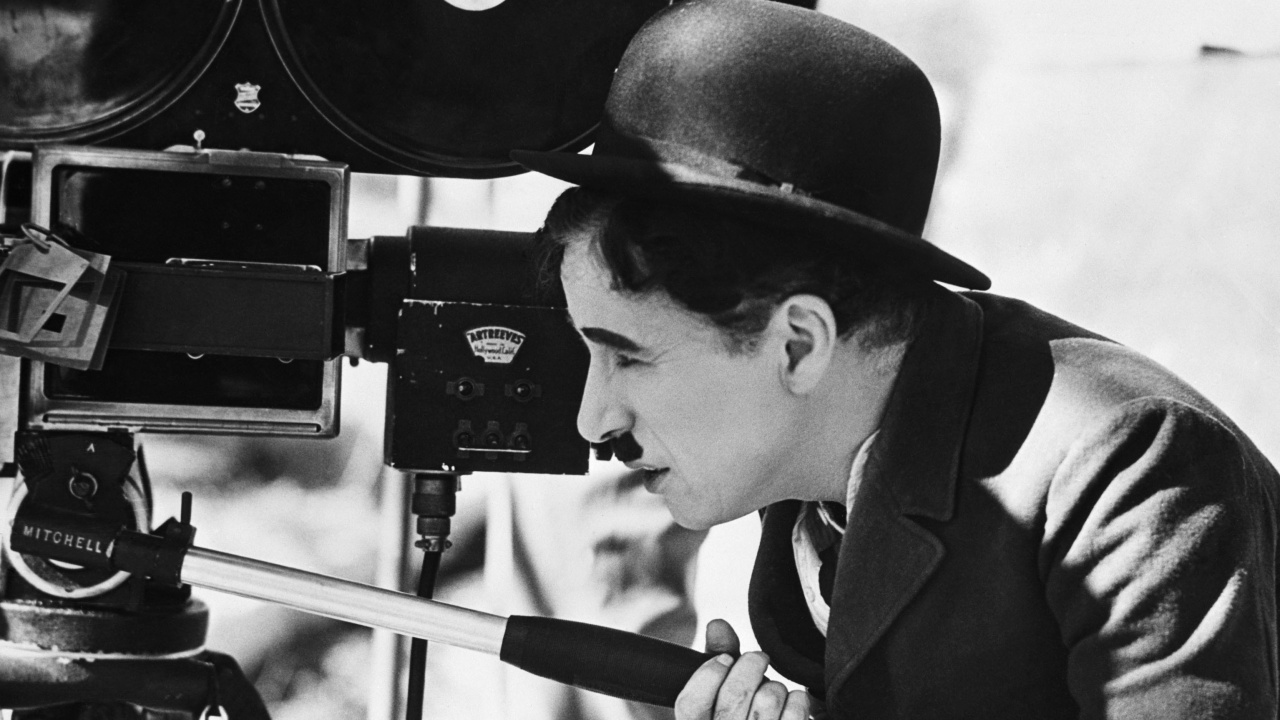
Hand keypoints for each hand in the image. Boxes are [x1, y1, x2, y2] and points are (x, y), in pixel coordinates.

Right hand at [674, 619, 809, 719]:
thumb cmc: (737, 712)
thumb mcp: (718, 688)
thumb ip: (715, 655)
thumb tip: (717, 625)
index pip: (691, 703)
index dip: (708, 674)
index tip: (725, 659)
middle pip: (734, 696)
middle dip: (750, 666)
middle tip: (757, 658)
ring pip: (767, 700)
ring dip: (773, 686)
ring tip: (771, 688)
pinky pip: (794, 714)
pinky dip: (796, 700)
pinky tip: (790, 701)